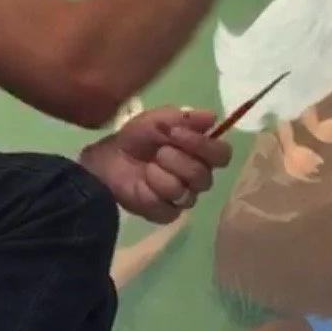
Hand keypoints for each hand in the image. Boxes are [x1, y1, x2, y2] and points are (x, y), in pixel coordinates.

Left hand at [80, 106, 233, 223]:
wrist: (109, 158)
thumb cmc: (137, 138)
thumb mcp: (158, 120)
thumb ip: (185, 118)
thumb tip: (211, 117)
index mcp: (202, 154)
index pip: (222, 155)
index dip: (203, 145)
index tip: (176, 132)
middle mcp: (198, 178)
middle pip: (204, 176)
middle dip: (179, 159)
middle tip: (159, 150)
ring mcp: (183, 198)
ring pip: (185, 192)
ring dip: (161, 174)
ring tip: (147, 166)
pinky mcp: (166, 214)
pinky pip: (168, 208)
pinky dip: (151, 193)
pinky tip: (142, 184)